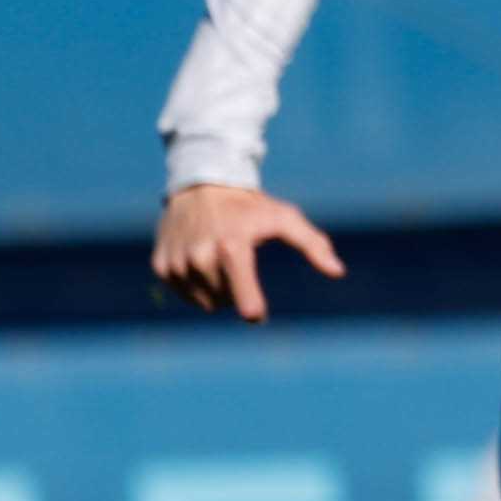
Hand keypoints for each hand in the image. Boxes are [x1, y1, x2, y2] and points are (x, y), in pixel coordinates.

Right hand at [158, 182, 343, 321]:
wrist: (200, 185)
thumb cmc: (250, 207)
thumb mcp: (284, 218)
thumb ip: (312, 244)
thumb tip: (338, 271)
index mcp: (232, 245)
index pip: (241, 286)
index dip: (250, 303)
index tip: (254, 315)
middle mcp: (201, 255)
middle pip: (227, 300)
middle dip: (238, 289)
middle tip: (237, 260)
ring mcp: (179, 262)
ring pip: (206, 302)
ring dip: (218, 288)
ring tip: (219, 258)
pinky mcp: (162, 266)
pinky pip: (185, 294)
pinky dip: (195, 284)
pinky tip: (199, 260)